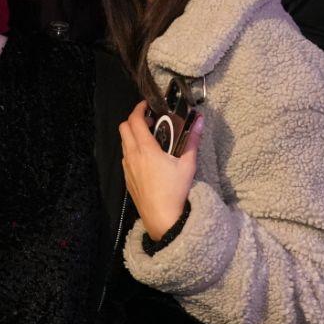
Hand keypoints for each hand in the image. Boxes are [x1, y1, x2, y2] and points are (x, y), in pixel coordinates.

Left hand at [119, 101, 202, 240]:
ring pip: (123, 142)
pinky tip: (146, 158)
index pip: (134, 120)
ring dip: (132, 135)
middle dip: (134, 120)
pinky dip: (132, 149)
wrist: (162, 218)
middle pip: (123, 127)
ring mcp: (127, 167)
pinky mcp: (127, 178)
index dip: (138, 108)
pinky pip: (125, 156)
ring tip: (150, 139)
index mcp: (145, 149)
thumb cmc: (175, 191)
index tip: (147, 105)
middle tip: (150, 122)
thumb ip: (192, 140)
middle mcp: (132, 156)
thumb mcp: (188, 165)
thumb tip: (199, 121)